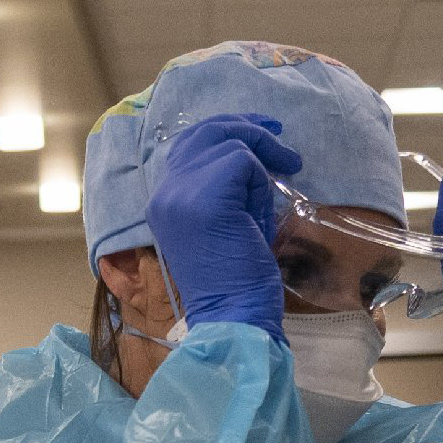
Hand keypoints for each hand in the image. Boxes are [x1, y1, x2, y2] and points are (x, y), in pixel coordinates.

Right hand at [146, 115, 299, 339]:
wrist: (234, 315)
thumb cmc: (237, 281)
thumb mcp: (224, 224)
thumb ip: (223, 190)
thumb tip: (254, 156)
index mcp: (163, 201)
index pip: (189, 145)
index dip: (225, 132)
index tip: (260, 135)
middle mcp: (165, 192)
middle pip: (205, 131)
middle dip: (246, 126)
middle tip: (279, 136)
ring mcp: (180, 192)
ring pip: (227, 144)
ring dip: (258, 164)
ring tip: (272, 196)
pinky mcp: (205, 196)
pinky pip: (241, 161)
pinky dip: (259, 182)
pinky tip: (260, 213)